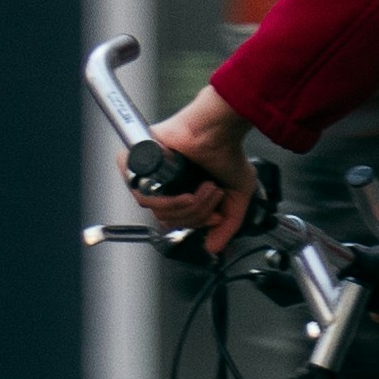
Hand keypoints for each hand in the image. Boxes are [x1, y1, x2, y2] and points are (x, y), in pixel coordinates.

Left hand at [127, 83, 262, 256]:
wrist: (218, 129)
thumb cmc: (228, 152)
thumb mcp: (238, 195)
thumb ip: (228, 225)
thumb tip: (213, 249)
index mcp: (182, 190)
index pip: (176, 222)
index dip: (195, 225)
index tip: (214, 218)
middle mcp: (166, 184)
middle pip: (167, 219)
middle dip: (196, 213)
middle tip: (213, 194)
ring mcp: (153, 175)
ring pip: (157, 210)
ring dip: (187, 206)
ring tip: (205, 188)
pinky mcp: (140, 163)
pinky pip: (141, 194)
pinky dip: (167, 199)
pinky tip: (187, 190)